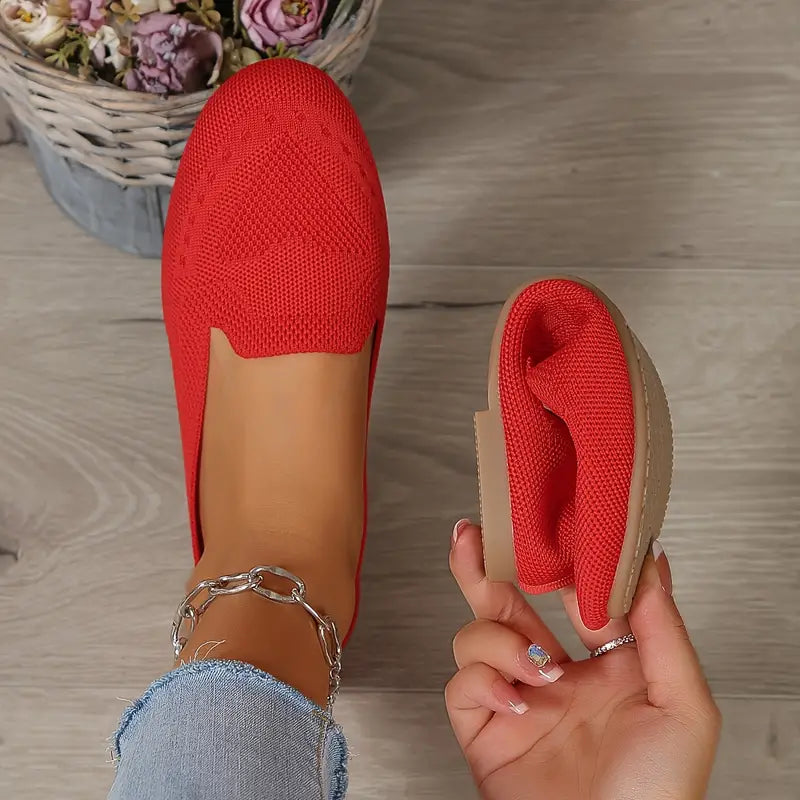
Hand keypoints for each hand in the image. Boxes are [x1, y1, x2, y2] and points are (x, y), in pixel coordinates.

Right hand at [445, 521, 720, 799]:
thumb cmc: (656, 796)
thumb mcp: (683, 707)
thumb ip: (664, 629)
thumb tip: (650, 560)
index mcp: (605, 666)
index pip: (573, 596)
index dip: (560, 564)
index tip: (554, 533)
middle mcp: (555, 676)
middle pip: (509, 602)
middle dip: (487, 566)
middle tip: (475, 536)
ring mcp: (517, 699)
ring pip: (477, 634)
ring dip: (500, 637)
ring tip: (536, 665)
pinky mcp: (484, 729)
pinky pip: (461, 683)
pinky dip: (483, 680)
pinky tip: (514, 697)